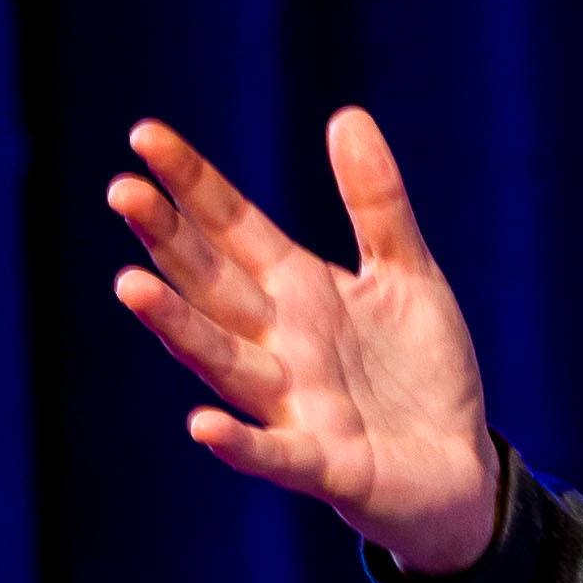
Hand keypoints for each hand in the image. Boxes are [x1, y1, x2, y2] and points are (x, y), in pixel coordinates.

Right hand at [107, 108, 498, 576]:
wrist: (461, 467)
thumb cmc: (422, 372)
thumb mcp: (408, 273)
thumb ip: (376, 202)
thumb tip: (346, 115)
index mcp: (298, 291)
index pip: (232, 228)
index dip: (192, 185)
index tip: (146, 136)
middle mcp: (281, 345)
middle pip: (212, 285)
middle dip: (168, 241)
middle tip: (121, 191)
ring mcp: (296, 405)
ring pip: (225, 362)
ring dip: (179, 328)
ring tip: (131, 287)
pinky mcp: (326, 466)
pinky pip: (277, 454)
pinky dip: (240, 443)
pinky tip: (202, 425)